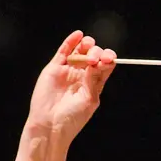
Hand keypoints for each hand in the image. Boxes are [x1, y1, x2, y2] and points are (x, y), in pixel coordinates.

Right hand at [13, 31, 116, 160]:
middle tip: (94, 60)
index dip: (108, 59)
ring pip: (80, 52)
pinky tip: (78, 35)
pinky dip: (71, 41)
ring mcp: (68, 71)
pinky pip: (64, 51)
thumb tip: (98, 62)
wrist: (50, 125)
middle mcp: (82, 76)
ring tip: (89, 46)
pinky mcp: (54, 68)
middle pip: (93, 56)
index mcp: (94, 85)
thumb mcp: (88, 99)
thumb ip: (93, 80)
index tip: (110, 59)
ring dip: (87, 45)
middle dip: (97, 53)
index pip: (104, 66)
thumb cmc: (72, 118)